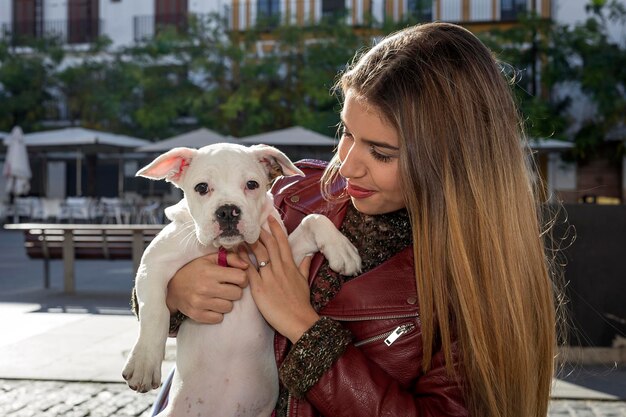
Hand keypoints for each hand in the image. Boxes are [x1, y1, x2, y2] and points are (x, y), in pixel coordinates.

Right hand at [166, 251, 248, 323]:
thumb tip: (247, 266)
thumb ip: (231, 258)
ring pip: (229, 307)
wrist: (172, 287)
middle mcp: (206, 288)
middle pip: (237, 294)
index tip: (236, 278)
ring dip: (226, 302)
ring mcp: (200, 303)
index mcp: (210, 272)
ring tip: (218, 296)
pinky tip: (211, 305)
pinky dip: (217, 313)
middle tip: (226, 288)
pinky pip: (218, 318)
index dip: (242, 278)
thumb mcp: (210, 259)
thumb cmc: (195, 270)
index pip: (241, 277)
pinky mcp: (197, 314)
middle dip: (235, 291)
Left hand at [242, 216, 318, 342]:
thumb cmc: (301, 303)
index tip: (269, 219)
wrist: (298, 320)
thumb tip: (308, 256)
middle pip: (269, 245)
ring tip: (240, 234)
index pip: (282, 242)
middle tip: (251, 222)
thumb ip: (304, 267)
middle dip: (260, 232)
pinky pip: (248, 270)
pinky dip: (242, 261)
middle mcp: (280, 268)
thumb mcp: (305, 282)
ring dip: (249, 243)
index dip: (275, 229)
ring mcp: (269, 277)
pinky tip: (235, 254)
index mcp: (290, 266)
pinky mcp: (259, 288)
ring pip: (258, 255)